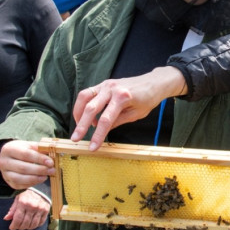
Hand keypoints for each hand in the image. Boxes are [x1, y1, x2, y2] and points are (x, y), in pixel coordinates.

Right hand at [0, 139, 54, 189]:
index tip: (50, 162)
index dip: (39, 159)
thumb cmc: (21, 150)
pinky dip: (32, 183)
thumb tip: (52, 152)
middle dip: (40, 170)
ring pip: (20, 179)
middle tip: (52, 170)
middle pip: (23, 168)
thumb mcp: (28, 145)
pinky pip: (21, 185)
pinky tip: (40, 179)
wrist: (9, 157)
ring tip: (46, 176)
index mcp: (9, 149)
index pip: (25, 155)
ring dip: (36, 178)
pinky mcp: (9, 182)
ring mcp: (5, 174)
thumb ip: (39, 148)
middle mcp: (4, 162)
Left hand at [4, 189, 50, 229]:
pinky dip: (36, 225)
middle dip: (20, 227)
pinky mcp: (46, 210)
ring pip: (33, 224)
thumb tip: (6, 218)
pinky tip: (32, 224)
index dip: (14, 225)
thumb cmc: (27, 193)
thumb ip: (12, 209)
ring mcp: (40, 209)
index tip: (12, 228)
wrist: (40, 188)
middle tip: (18, 227)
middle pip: (25, 223)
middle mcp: (32, 206)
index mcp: (23, 203)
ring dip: (28, 227)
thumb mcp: (18, 198)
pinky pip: (41, 222)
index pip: (18, 219)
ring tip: (25, 226)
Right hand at [72, 66, 187, 149]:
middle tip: (75, 138)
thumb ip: (118, 121)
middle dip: (81, 125)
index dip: (98, 135)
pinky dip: (83, 105)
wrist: (153, 82)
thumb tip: (103, 130)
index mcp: (123, 97)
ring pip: (84, 97)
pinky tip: (86, 116)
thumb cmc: (148, 99)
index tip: (92, 147)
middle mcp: (112, 89)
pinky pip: (88, 93)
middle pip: (91, 108)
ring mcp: (106, 84)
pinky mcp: (103, 83)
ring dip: (78, 112)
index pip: (106, 120)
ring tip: (78, 126)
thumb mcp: (136, 114)